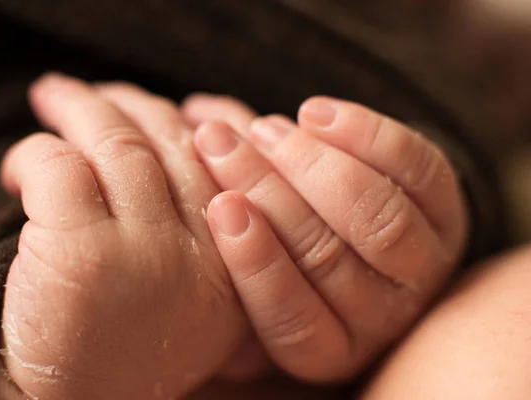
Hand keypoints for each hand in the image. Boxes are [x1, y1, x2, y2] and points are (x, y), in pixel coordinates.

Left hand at [0, 74, 246, 399]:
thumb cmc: (117, 347)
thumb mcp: (188, 293)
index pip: (233, 163)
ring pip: (118, 142)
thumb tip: (187, 141)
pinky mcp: (85, 252)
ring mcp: (150, 253)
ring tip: (56, 98)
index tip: (170, 106)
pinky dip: (35, 151)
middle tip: (98, 97)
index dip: (197, 120)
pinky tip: (21, 169)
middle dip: (131, 105)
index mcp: (242, 269)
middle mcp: (210, 258)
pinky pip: (59, 164)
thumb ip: (200, 229)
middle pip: (174, 142)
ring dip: (80, 109)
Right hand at [179, 94, 467, 380]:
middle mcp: (380, 317)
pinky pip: (420, 171)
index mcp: (325, 347)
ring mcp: (422, 266)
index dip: (257, 263)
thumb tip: (179, 137)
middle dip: (268, 192)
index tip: (222, 206)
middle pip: (329, 258)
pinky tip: (315, 115)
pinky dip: (367, 135)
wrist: (355, 239)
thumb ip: (218, 217)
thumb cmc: (284, 256)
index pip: (293, 319)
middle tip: (217, 142)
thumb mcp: (245, 259)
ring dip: (312, 165)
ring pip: (378, 218)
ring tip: (263, 130)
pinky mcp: (449, 212)